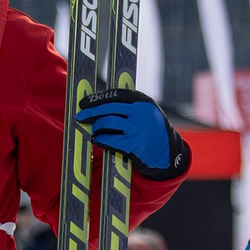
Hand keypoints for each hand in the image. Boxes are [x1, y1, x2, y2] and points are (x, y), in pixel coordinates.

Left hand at [74, 92, 189, 178]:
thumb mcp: (148, 113)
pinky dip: (100, 140)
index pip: (116, 95)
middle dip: (90, 112)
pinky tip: (97, 140)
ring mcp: (136, 129)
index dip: (98, 98)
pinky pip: (109, 140)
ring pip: (107, 123)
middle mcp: (140, 112)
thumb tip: (101, 104)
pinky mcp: (133, 145)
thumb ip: (130, 107)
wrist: (169, 154)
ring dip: (96, 127)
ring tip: (93, 131)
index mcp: (143, 102)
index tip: (85, 102)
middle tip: (80, 116)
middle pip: (108, 108)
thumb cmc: (154, 133)